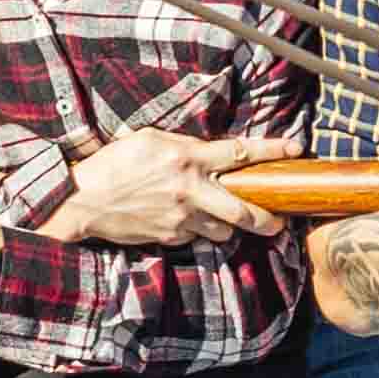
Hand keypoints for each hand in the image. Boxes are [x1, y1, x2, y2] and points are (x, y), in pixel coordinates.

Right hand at [49, 124, 264, 246]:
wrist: (82, 200)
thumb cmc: (115, 164)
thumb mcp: (151, 140)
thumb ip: (185, 147)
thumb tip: (211, 153)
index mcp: (187, 159)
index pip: (240, 153)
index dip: (272, 149)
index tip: (296, 148)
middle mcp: (190, 190)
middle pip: (244, 211)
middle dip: (267, 219)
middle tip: (279, 222)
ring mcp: (182, 218)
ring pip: (223, 230)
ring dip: (228, 226)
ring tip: (223, 218)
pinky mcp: (170, 237)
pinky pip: (196, 236)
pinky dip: (198, 230)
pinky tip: (184, 220)